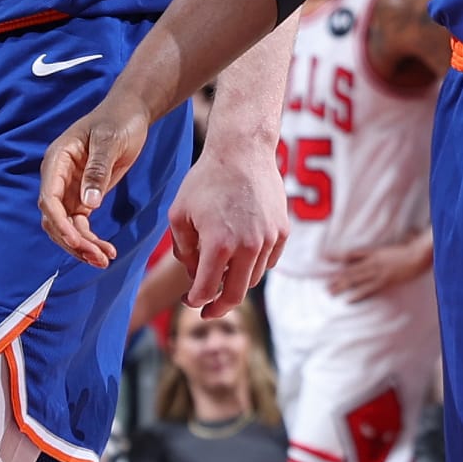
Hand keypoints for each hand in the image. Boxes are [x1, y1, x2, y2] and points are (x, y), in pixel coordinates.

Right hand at [40, 86, 151, 268]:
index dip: (59, 222)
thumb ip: (98, 170)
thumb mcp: (109, 141)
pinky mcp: (84, 196)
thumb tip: (89, 203)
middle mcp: (58, 178)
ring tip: (105, 259)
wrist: (129, 114)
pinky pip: (81, 224)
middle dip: (73, 241)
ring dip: (83, 245)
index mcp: (57, 160)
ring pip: (68, 226)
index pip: (48, 198)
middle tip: (98, 257)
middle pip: (54, 219)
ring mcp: (69, 189)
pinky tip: (107, 251)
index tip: (76, 239)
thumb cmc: (118, 120)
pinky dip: (91, 239)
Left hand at [170, 133, 288, 318]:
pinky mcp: (283, 231)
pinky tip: (241, 256)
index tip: (189, 300)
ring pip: (253, 278)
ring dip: (236, 283)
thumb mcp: (179, 214)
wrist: (242, 151)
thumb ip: (183, 251)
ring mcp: (270, 240)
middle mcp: (249, 247)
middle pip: (235, 295)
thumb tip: (194, 274)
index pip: (207, 290)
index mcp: (219, 245)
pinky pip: (269, 261)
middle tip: (207, 310)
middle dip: (219, 307)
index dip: (195, 301)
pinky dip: (254, 265)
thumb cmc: (205, 180)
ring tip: (222, 275)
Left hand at [326, 236, 430, 300]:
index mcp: (374, 252)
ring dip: (341, 286)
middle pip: (350, 270)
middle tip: (325, 285)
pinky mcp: (384, 281)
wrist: (418, 255)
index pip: (351, 254)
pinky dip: (357, 295)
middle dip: (336, 278)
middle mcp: (372, 262)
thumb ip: (384, 247)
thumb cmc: (409, 250)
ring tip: (330, 292)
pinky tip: (348, 300)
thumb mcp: (394, 245)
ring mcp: (377, 272)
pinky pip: (368, 289)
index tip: (325, 258)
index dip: (338, 256)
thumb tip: (388, 241)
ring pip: (355, 279)